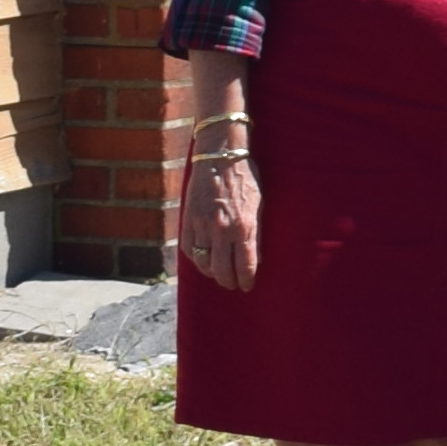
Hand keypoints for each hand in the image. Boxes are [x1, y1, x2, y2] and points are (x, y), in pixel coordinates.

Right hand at [181, 146, 261, 293]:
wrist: (219, 158)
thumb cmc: (245, 179)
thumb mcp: (259, 205)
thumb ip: (256, 233)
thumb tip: (256, 258)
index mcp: (244, 226)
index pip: (245, 265)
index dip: (246, 280)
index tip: (247, 287)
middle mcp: (221, 230)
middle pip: (222, 270)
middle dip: (228, 282)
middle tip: (233, 285)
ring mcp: (202, 226)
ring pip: (203, 263)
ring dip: (211, 273)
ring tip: (219, 275)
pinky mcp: (188, 221)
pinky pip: (190, 249)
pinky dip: (196, 259)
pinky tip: (203, 261)